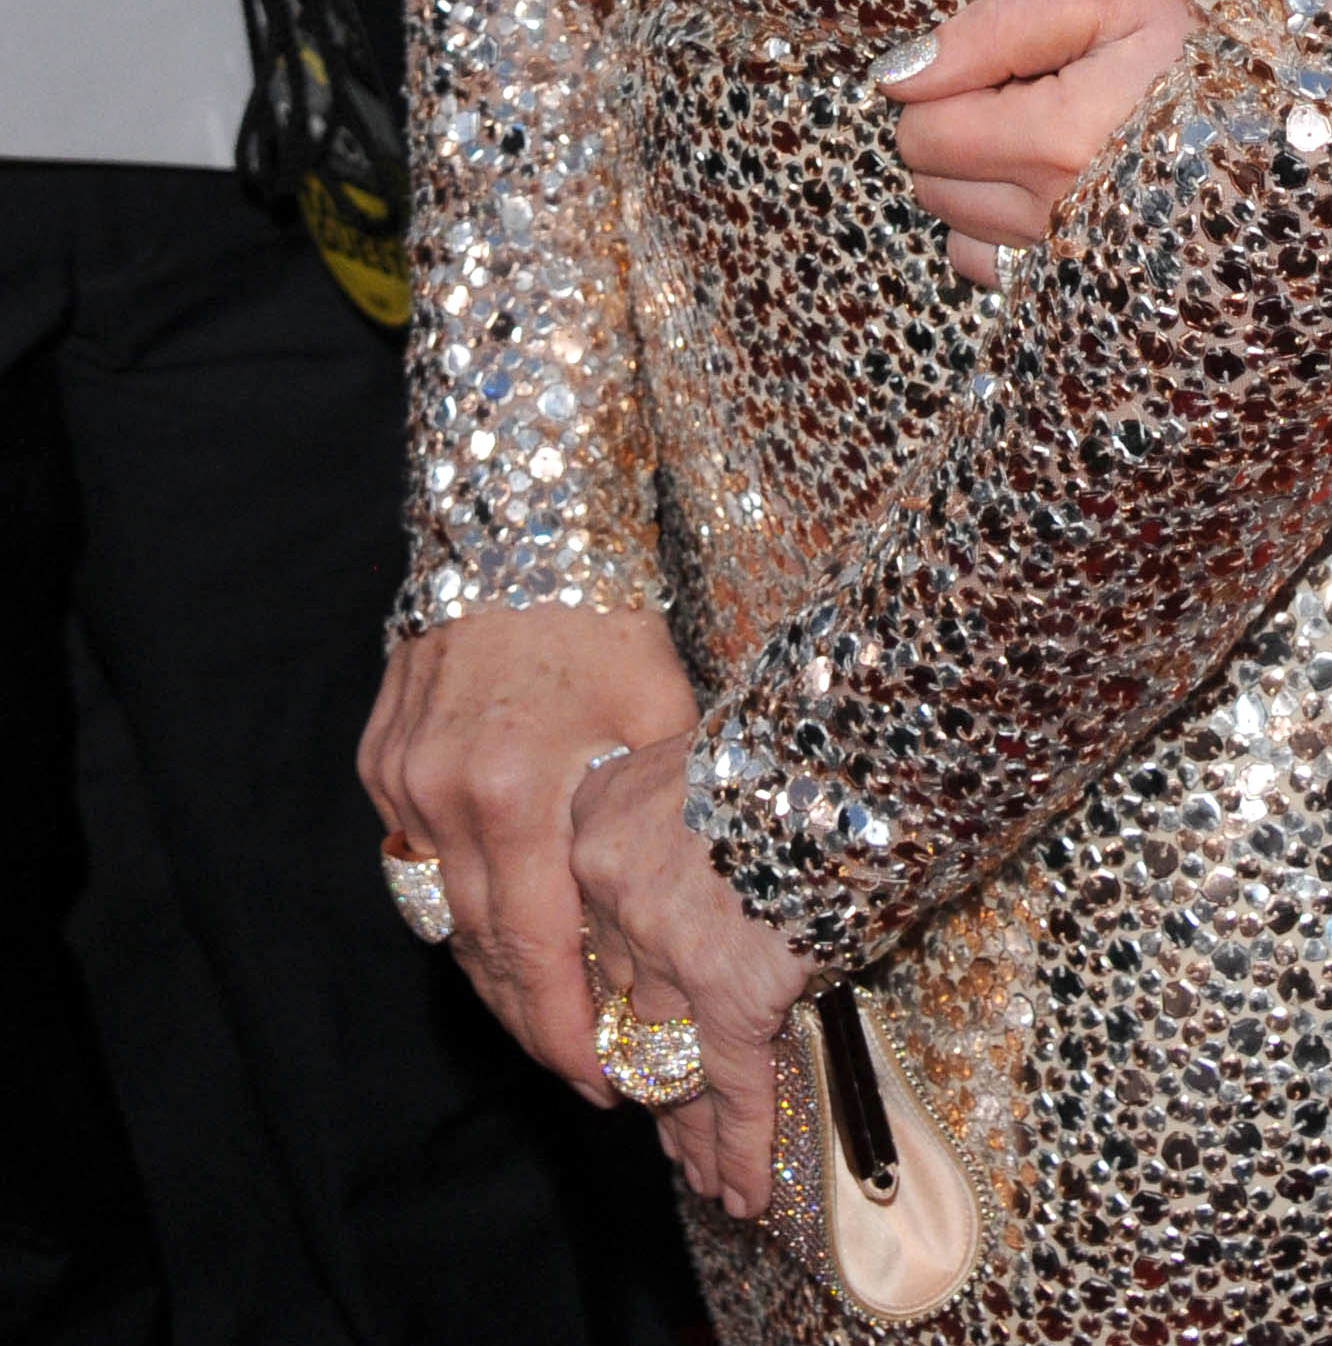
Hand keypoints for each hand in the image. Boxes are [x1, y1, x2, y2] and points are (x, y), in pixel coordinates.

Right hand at [361, 604, 699, 1098]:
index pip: (530, 950)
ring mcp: (400, 779)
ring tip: (550, 1014)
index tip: (602, 1081)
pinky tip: (504, 926)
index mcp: (514, 788)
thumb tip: (676, 918)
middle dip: (531, 1018)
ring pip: (440, 914)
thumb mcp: (656, 713)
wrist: (520, 526)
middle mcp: (441, 793)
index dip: (563, 1030)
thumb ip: (648, 823)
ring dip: (491, 971)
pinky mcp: (379, 761)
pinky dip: (458, 901)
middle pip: (478, 949)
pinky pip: (414, 861)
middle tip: (584, 1068)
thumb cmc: (603, 615)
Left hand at [571, 738, 812, 1218]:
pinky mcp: (728, 990)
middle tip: (660, 1132)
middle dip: (644, 1082)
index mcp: (592, 823)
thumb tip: (679, 900)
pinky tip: (742, 1193)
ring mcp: (664, 946)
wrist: (849, 734)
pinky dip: (739, 1145)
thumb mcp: (694, 761)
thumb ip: (661, 828)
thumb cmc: (791, 737)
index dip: (600, 1008)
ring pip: (669, 1063)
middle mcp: (609, 890)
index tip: (603, 1051)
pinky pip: (734, 1086)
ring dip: (689, 1129)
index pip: (582, 944)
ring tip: (700, 1177)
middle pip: (620, 1013)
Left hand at [894, 0, 1199, 286]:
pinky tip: (1047, 187)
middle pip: (927, 172)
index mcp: (1058, 138)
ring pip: (950, 217)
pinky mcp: (1071, 287)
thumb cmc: (1207, 59)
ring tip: (1045, 138)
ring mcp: (1062, 260)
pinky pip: (985, 264)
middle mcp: (1052, 213)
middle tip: (1034, 92)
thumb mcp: (1118, 6)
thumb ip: (999, 28)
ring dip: (974, 176)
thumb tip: (899, 73)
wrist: (1288, 132)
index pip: (920, 121)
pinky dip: (994, 226)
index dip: (950, 79)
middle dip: (958, 123)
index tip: (1011, 62)